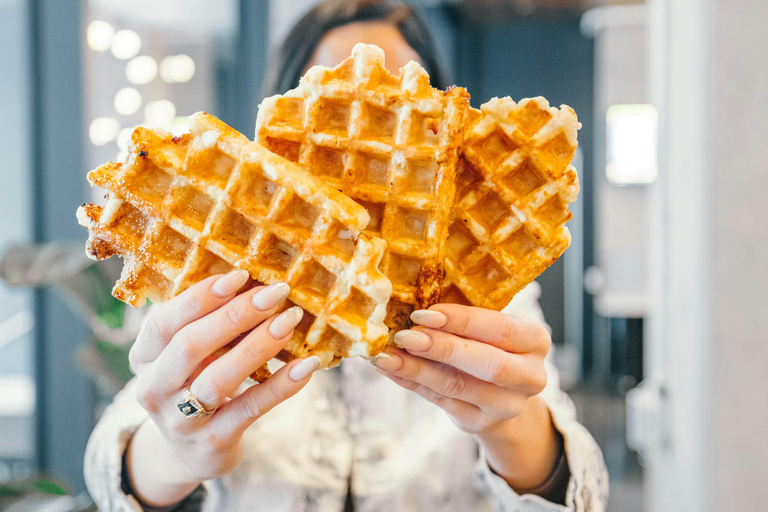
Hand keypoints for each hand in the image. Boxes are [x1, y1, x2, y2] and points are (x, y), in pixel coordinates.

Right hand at [126, 270, 318, 505]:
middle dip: (235, 315)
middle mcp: (153, 388)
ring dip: (257, 346)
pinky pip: (249, 409)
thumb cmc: (194, 385)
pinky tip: (306, 366)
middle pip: (189, 345)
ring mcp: (181, 419)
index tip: (239, 275)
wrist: (189, 453)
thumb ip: (207, 324)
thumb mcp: (187, 356)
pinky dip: (280, 386)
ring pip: (218, 378)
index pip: (164, 322)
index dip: (200, 297)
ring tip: (289, 321)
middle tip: (274, 293)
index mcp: (144, 357)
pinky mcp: (212, 442)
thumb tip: (253, 283)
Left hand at [372, 304, 560, 489]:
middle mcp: (531, 376)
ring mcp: (508, 405)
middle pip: (488, 364)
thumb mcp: (485, 326)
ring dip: (418, 369)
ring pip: (459, 387)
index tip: (424, 313)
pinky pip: (442, 402)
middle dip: (442, 348)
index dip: (461, 321)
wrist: (500, 393)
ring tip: (387, 355)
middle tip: (405, 335)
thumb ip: (461, 317)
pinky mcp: (481, 423)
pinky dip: (413, 383)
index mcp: (536, 340)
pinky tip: (392, 368)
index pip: (500, 329)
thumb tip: (414, 299)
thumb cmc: (488, 345)